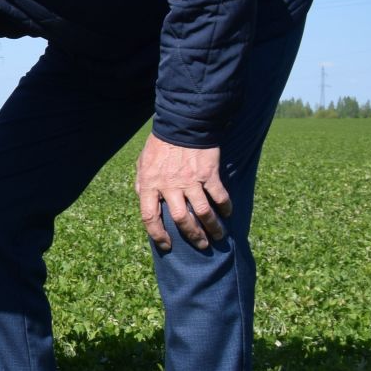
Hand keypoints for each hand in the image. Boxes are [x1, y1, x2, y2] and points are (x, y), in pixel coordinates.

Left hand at [135, 133, 228, 250]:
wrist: (182, 124)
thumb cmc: (160, 145)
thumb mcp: (142, 163)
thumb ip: (142, 183)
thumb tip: (143, 200)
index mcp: (150, 184)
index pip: (149, 216)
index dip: (157, 235)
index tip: (167, 246)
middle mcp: (169, 185)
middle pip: (181, 219)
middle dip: (193, 236)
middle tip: (201, 245)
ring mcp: (190, 180)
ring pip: (203, 212)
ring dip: (213, 227)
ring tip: (218, 236)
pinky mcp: (208, 173)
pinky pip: (219, 196)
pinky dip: (225, 208)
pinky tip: (228, 214)